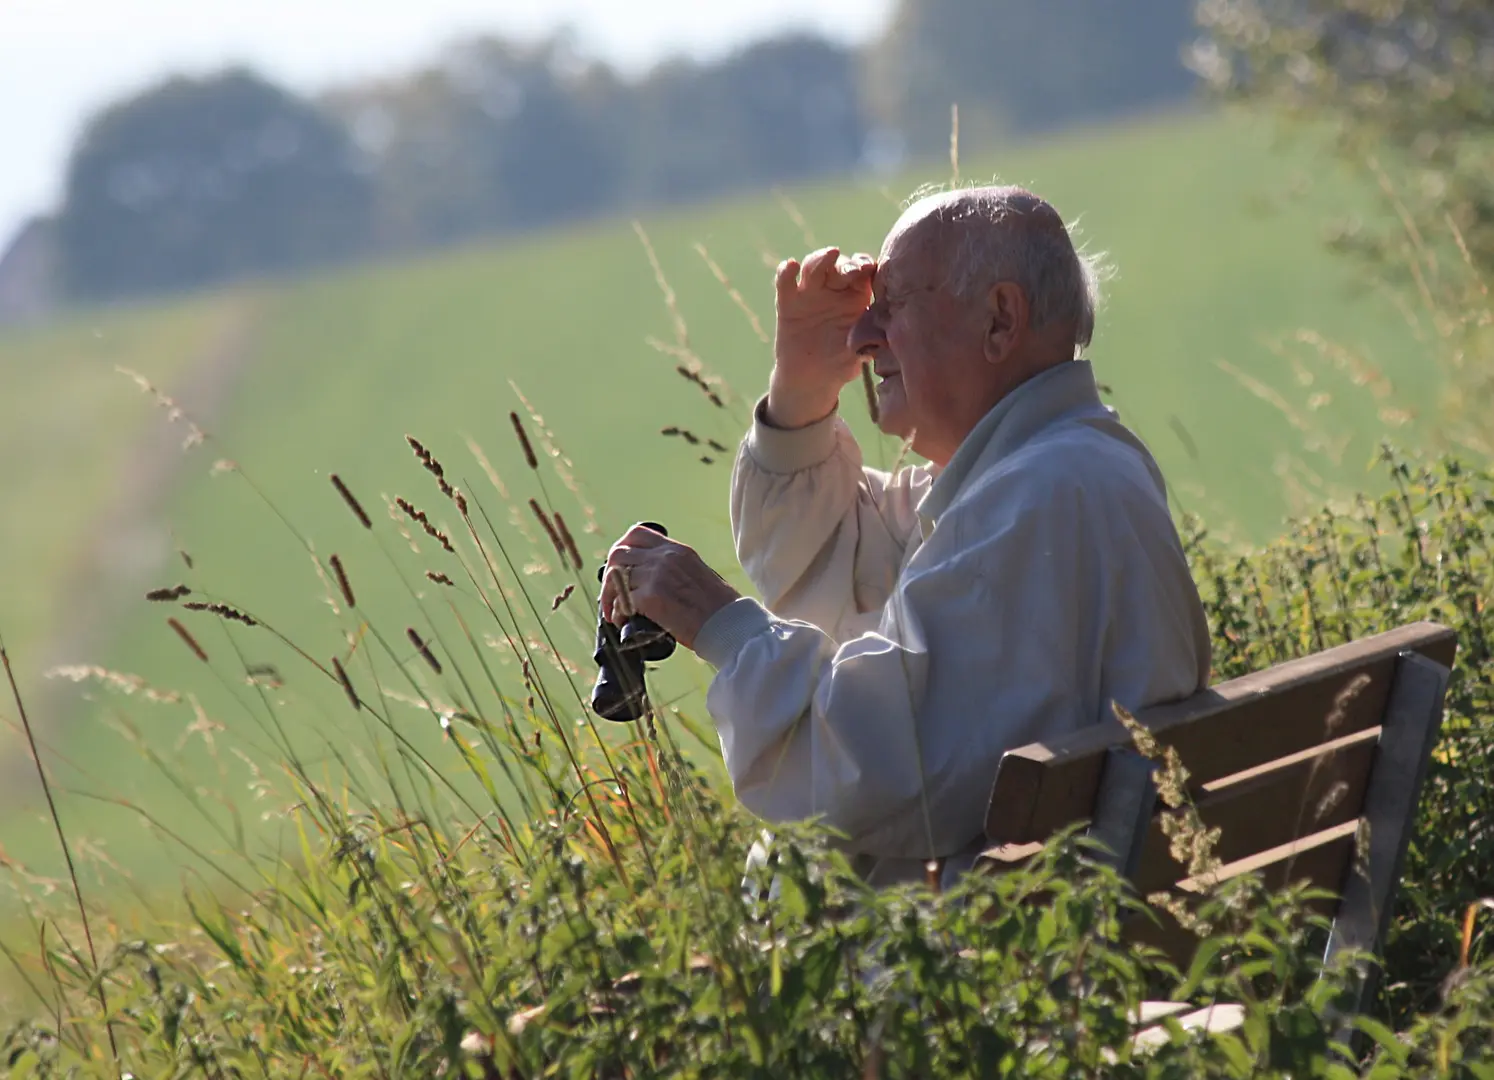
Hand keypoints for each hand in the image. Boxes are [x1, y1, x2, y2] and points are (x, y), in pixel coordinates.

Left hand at [600, 525, 741, 650]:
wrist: (729, 624)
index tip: (620, 567)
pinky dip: (616, 611)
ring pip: (615, 576)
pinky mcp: (652, 597)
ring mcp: (657, 575)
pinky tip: (621, 620)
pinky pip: (621, 600)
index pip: (637, 534)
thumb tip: (652, 580)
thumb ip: (675, 570)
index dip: (622, 549)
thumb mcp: (698, 574)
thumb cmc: (718, 608)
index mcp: (677, 550)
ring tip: (614, 611)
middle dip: (609, 573)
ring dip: (610, 595)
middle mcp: (665, 557)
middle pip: (619, 553)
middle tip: (612, 592)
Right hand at [768, 247, 876, 428]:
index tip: (867, 269)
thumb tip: (876, 346)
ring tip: (829, 255)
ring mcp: (810, 293)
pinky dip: (785, 272)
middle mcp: (834, 290)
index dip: (864, 266)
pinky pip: (785, 283)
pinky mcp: (788, 302)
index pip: (862, 272)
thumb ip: (866, 346)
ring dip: (821, 259)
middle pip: (839, 265)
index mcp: (856, 297)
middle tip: (852, 268)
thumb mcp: (857, 356)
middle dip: (846, 264)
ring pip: (814, 266)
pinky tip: (790, 266)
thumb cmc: (840, 363)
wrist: (810, 378)